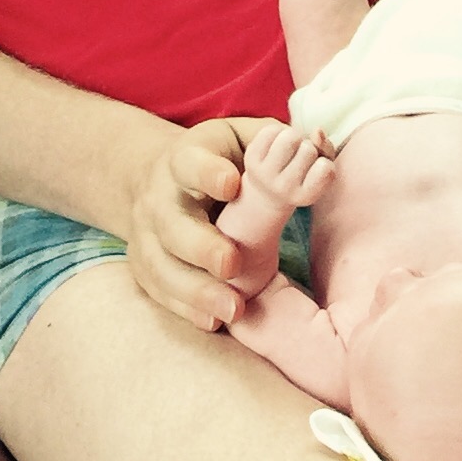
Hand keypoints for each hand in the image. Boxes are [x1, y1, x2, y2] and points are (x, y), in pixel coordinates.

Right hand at [123, 117, 263, 330]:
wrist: (158, 182)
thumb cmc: (216, 160)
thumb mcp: (239, 138)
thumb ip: (275, 141)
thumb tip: (316, 144)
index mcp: (184, 160)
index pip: (189, 163)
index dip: (206, 174)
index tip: (231, 185)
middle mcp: (160, 198)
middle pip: (171, 223)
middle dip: (200, 245)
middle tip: (232, 264)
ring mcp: (147, 235)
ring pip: (162, 265)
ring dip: (196, 290)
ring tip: (233, 309)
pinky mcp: (145, 266)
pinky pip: (159, 290)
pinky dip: (184, 308)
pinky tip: (213, 322)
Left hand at [241, 122, 335, 211]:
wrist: (267, 193)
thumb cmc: (302, 177)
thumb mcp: (320, 171)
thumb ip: (327, 150)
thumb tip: (317, 131)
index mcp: (305, 196)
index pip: (325, 168)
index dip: (324, 161)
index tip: (316, 169)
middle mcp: (283, 188)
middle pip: (308, 149)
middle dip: (309, 147)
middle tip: (300, 157)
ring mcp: (264, 174)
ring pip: (290, 136)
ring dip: (294, 136)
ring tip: (290, 147)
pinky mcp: (251, 159)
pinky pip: (271, 131)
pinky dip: (278, 131)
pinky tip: (276, 144)